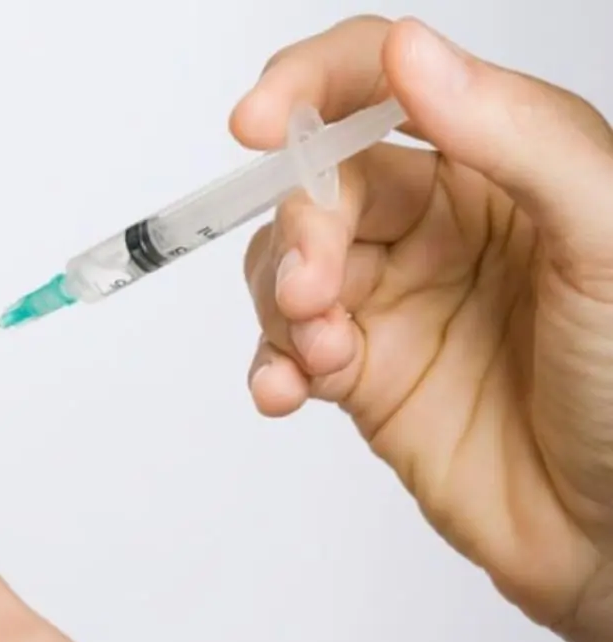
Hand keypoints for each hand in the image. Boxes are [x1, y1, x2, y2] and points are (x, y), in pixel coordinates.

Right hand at [236, 16, 612, 641]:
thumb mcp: (602, 235)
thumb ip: (514, 136)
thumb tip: (409, 55)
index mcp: (497, 165)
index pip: (381, 87)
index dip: (310, 88)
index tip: (258, 121)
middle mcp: (436, 227)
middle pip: (321, 188)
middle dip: (301, 232)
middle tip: (317, 293)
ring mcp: (394, 305)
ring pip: (287, 267)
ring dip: (279, 302)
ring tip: (320, 353)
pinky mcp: (365, 382)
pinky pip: (287, 352)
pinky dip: (270, 365)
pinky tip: (287, 390)